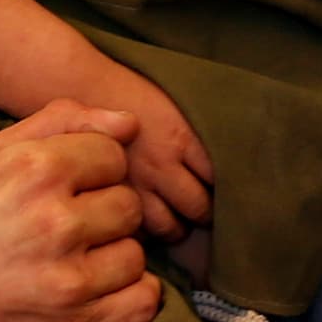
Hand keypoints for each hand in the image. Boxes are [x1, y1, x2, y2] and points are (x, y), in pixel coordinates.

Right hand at [0, 101, 167, 321]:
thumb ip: (57, 125)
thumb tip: (129, 122)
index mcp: (35, 170)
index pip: (114, 155)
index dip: (92, 175)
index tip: (64, 194)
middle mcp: (56, 222)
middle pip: (130, 205)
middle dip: (102, 218)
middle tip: (63, 236)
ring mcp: (70, 280)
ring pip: (136, 254)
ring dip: (111, 262)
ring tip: (68, 268)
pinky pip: (144, 301)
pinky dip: (124, 301)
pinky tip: (88, 297)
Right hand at [98, 64, 215, 244]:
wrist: (84, 88)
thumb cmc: (138, 96)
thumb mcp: (178, 107)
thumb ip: (201, 139)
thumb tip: (237, 166)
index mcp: (182, 138)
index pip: (221, 180)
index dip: (228, 190)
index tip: (230, 193)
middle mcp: (160, 164)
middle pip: (199, 209)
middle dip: (205, 214)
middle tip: (205, 212)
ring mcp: (134, 184)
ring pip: (170, 228)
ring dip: (178, 228)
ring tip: (178, 221)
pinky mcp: (110, 197)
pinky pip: (137, 230)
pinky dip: (147, 232)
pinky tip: (149, 223)